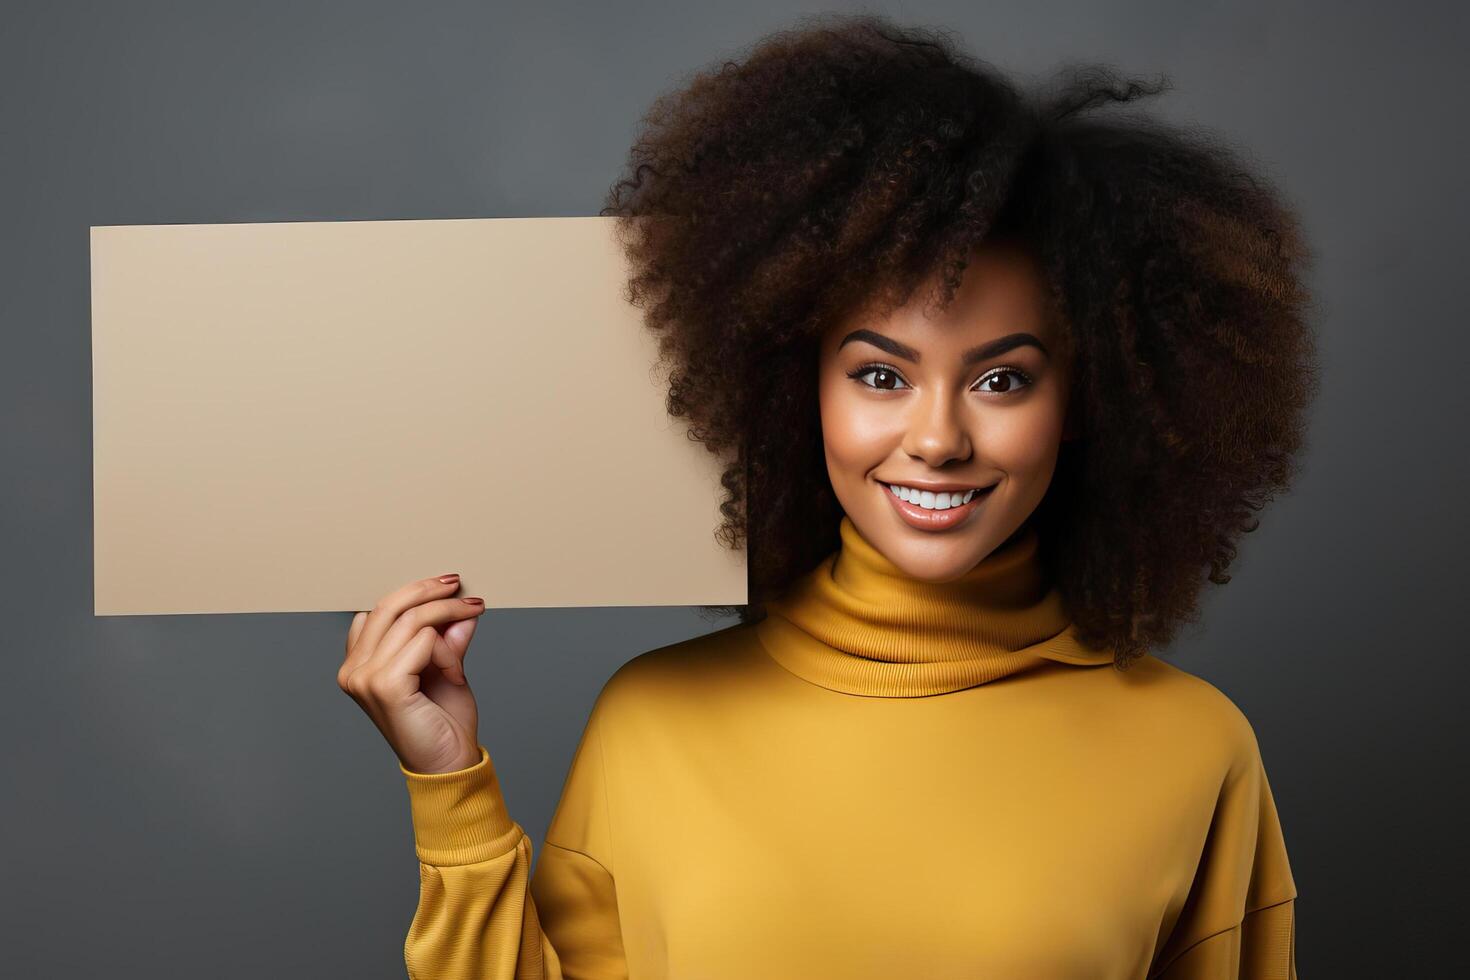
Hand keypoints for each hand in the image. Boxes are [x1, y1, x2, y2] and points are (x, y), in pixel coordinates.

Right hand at [338, 573, 487, 773]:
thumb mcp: (446, 667)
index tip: (449, 588)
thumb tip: (459, 607)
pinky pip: (424, 641)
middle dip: (430, 591)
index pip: (380, 611)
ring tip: (470, 625)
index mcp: (358, 664)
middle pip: (389, 607)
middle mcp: (353, 670)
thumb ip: (446, 637)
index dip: (414, 593)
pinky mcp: (385, 685)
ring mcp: (364, 679)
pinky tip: (456, 672)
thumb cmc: (444, 722)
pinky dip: (447, 650)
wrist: (450, 764)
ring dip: (448, 617)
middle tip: (460, 586)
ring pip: (411, 620)